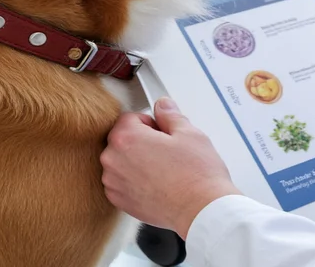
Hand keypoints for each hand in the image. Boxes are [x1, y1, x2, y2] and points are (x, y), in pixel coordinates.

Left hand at [101, 97, 240, 239]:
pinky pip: (122, 183)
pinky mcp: (121, 202)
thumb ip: (169, 115)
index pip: (128, 118)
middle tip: (167, 149)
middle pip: (121, 139)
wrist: (200, 209)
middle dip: (141, 140)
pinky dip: (135, 180)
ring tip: (164, 168)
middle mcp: (113, 161)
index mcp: (126, 138)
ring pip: (121, 162)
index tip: (162, 131)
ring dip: (136, 161)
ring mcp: (114, 184)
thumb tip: (162, 105)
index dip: (149, 121)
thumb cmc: (196, 173)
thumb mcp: (188, 132)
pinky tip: (158, 182)